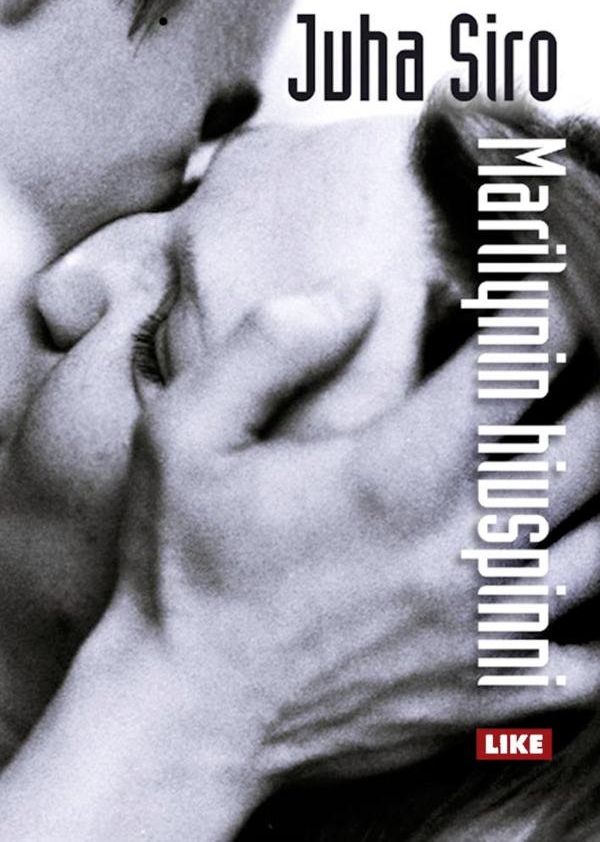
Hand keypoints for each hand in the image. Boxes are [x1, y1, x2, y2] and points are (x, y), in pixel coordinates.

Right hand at [113, 279, 599, 786]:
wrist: (188, 718)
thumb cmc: (181, 573)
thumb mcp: (183, 436)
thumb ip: (268, 346)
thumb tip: (356, 295)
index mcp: (393, 477)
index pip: (519, 365)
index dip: (545, 312)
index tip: (537, 299)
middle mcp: (462, 551)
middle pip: (592, 445)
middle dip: (598, 389)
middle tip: (571, 369)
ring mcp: (488, 631)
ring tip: (574, 453)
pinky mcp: (491, 694)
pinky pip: (595, 660)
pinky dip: (599, 618)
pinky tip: (570, 584)